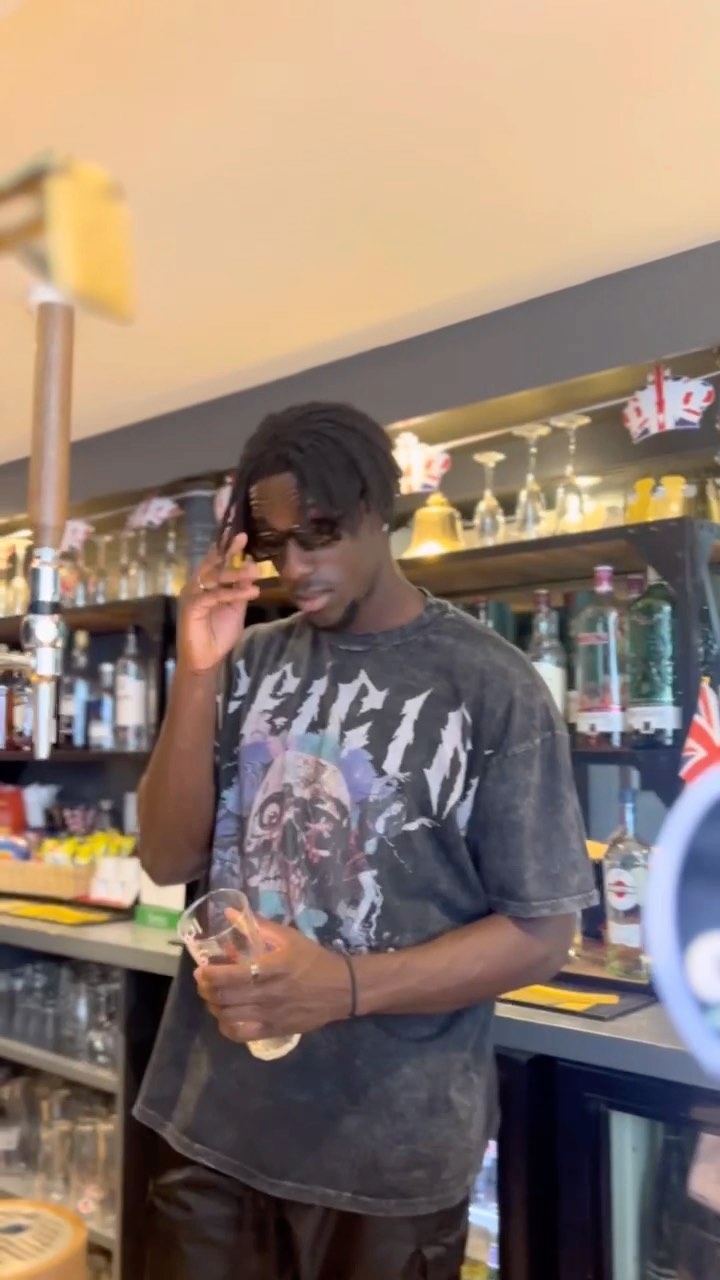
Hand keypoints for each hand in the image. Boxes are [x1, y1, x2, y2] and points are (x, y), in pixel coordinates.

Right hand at [178, 534, 259, 673]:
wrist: (205, 660)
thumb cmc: (218, 634)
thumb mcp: (236, 608)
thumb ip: (241, 588)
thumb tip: (250, 566)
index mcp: (205, 584)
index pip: (216, 562)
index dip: (227, 548)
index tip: (241, 535)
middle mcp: (196, 586)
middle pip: (212, 564)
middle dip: (228, 551)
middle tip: (243, 538)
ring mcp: (192, 596)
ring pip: (214, 578)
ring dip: (235, 573)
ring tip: (255, 570)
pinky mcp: (192, 607)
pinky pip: (213, 596)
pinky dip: (232, 593)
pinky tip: (250, 592)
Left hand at [195, 916, 351, 1043]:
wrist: (342, 989)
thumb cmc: (313, 959)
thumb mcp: (289, 937)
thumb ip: (258, 925)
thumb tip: (230, 914)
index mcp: (274, 968)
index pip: (232, 976)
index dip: (210, 974)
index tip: (202, 968)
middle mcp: (270, 994)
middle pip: (225, 998)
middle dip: (206, 990)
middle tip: (203, 982)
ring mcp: (271, 1015)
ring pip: (229, 1017)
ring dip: (214, 1007)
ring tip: (212, 997)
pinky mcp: (275, 1030)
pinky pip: (241, 1034)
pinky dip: (226, 1026)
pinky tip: (226, 1016)